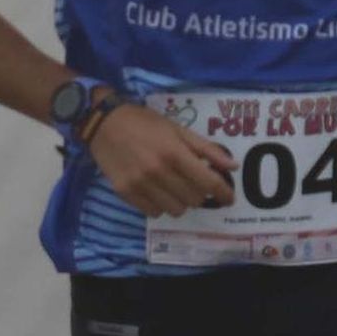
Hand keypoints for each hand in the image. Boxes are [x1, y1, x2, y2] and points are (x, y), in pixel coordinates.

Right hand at [87, 103, 236, 214]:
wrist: (104, 123)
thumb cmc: (145, 123)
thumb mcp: (178, 129)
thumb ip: (206, 149)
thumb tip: (232, 167)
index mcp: (174, 152)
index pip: (208, 182)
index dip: (223, 193)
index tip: (229, 198)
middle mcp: (158, 171)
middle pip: (194, 199)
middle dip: (200, 193)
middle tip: (193, 183)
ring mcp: (140, 184)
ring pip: (175, 210)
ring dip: (181, 201)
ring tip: (174, 187)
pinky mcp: (125, 193)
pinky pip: (154, 212)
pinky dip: (161, 205)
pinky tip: (157, 191)